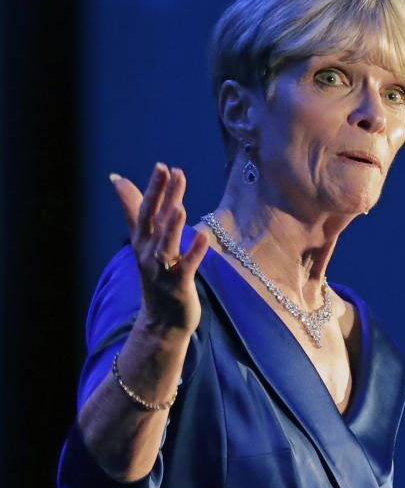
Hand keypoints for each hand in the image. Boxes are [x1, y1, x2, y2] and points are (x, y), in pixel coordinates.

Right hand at [112, 163, 208, 337]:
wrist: (162, 321)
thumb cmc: (157, 276)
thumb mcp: (144, 242)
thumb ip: (134, 210)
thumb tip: (118, 179)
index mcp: (143, 241)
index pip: (146, 210)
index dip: (154, 188)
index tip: (162, 166)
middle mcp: (149, 253)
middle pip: (154, 221)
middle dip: (162, 198)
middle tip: (172, 173)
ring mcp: (162, 270)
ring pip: (165, 245)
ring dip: (171, 226)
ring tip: (179, 206)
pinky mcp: (178, 286)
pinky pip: (186, 267)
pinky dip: (194, 252)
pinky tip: (203, 237)